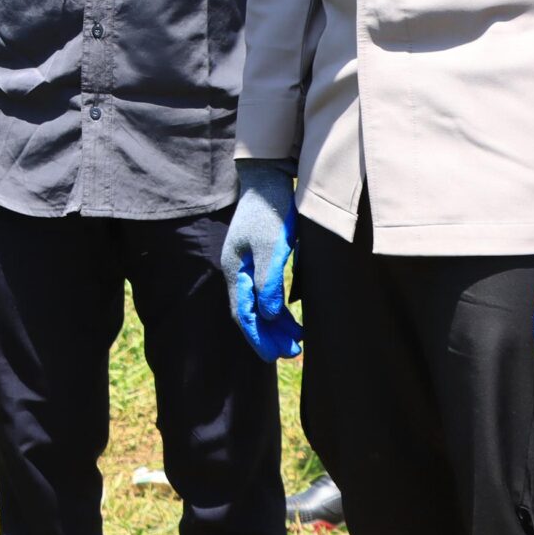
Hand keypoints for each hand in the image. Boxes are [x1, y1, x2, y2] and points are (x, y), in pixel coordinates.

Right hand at [221, 160, 303, 360]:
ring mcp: (248, 264)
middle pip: (251, 312)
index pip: (244, 314)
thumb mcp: (272, 246)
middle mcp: (238, 271)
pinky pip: (266, 292)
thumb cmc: (270, 209)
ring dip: (277, 324)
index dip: (259, 337)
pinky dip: (278, 308)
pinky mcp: (260, 258)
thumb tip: (270, 314)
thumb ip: (269, 281)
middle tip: (293, 352)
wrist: (268, 178)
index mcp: (235, 270)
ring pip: (260, 303)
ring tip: (298, 339)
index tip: (275, 356)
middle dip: (270, 335)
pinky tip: (292, 316)